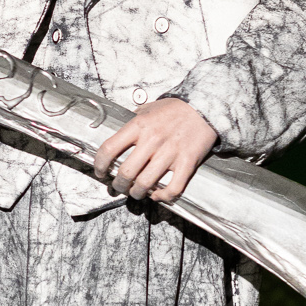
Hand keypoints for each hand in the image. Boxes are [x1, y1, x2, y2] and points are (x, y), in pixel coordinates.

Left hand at [93, 98, 216, 202]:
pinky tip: (157, 196)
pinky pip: (172, 188)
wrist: (205, 107)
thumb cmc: (176, 109)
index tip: (101, 172)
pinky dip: (162, 197)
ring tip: (136, 193)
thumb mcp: (149, 109)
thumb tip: (120, 136)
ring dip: (136, 193)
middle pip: (126, 172)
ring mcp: (170, 153)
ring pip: (145, 184)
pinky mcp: (187, 163)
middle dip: (118, 185)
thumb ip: (133, 121)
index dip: (100, 165)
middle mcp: (152, 140)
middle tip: (118, 187)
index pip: (109, 149)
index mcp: (139, 126)